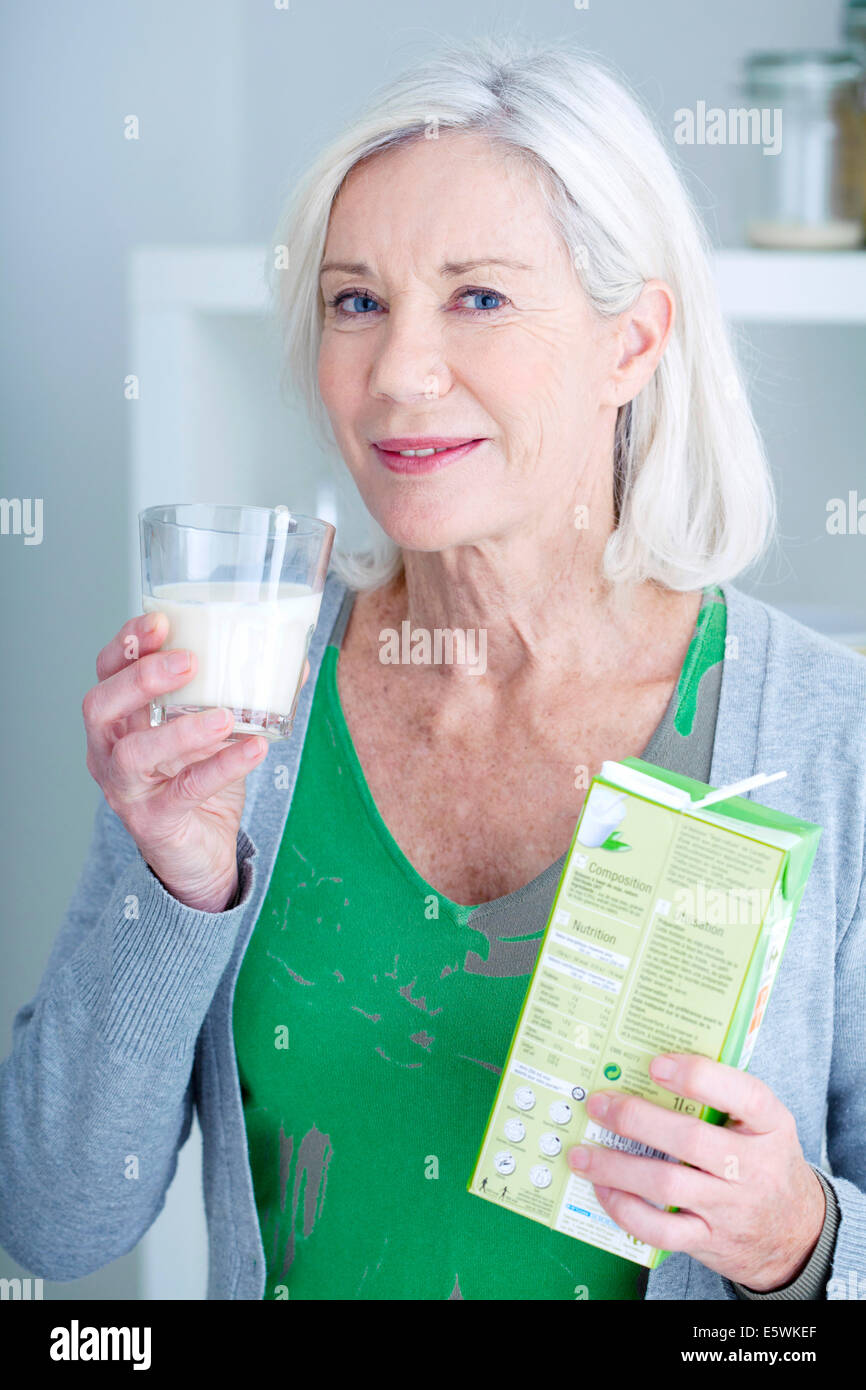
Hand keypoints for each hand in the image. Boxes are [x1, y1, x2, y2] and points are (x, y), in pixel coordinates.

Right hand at [83, 610, 310, 912]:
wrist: (200, 853)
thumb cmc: (197, 781)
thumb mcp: (215, 732)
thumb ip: (240, 696)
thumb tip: (293, 662)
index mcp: (119, 719)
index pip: (106, 672)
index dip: (126, 644)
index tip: (159, 620)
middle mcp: (109, 751)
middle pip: (101, 706)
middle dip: (141, 678)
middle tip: (188, 661)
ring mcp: (126, 790)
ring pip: (133, 754)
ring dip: (179, 730)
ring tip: (224, 715)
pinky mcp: (154, 821)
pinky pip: (184, 792)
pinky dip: (220, 768)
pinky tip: (252, 749)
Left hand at [566, 1053, 825, 1291]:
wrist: (795, 1233)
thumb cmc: (764, 1161)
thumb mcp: (763, 1124)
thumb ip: (725, 1096)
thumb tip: (653, 1066)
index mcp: (770, 1125)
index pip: (744, 1095)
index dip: (699, 1077)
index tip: (656, 1063)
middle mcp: (752, 1166)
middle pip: (689, 1139)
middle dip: (635, 1119)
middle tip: (599, 1105)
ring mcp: (730, 1207)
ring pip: (667, 1184)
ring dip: (616, 1167)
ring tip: (581, 1153)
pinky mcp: (708, 1240)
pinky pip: (661, 1230)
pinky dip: (626, 1209)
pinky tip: (604, 1190)